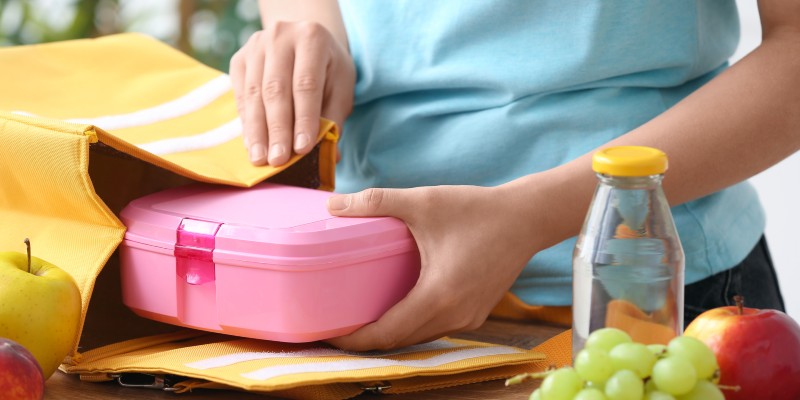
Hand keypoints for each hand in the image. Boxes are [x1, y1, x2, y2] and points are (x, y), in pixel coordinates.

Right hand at [230, 21, 354, 165]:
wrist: (304, 40)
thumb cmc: (327, 69)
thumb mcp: (340, 87)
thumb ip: (334, 118)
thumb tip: (332, 155)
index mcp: (312, 38)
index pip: (306, 85)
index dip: (304, 119)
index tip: (302, 149)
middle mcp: (280, 36)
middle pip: (276, 90)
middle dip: (277, 129)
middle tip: (278, 160)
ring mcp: (256, 45)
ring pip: (254, 94)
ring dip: (257, 130)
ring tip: (261, 158)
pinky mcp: (239, 58)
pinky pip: (241, 95)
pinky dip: (246, 122)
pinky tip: (252, 143)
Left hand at [325, 185, 539, 350]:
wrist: (527, 218)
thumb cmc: (478, 210)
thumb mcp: (424, 201)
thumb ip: (377, 201)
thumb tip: (333, 204)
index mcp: (439, 296)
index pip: (387, 333)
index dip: (354, 339)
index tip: (327, 333)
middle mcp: (455, 316)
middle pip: (400, 341)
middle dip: (367, 339)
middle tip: (337, 325)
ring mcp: (468, 318)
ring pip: (419, 337)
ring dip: (390, 334)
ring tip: (361, 319)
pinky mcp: (476, 313)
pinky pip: (436, 328)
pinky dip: (412, 325)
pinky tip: (397, 309)